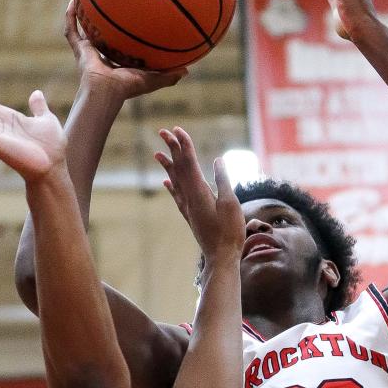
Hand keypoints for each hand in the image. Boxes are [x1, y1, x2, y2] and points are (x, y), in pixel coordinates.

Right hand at [65, 1, 187, 100]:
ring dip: (83, 18)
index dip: (124, 39)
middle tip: (107, 8)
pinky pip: (71, 31)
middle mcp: (102, 57)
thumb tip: (187, 71)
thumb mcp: (152, 79)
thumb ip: (168, 76)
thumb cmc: (128, 87)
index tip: (130, 26)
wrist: (107, 91)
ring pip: (84, 32)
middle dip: (103, 26)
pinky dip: (70, 17)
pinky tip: (73, 2)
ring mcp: (89, 53)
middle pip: (102, 38)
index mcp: (118, 63)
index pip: (121, 49)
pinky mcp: (79, 50)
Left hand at [155, 128, 244, 262]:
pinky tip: (167, 182)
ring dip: (168, 165)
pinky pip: (178, 197)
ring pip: (176, 181)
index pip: (190, 162)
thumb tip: (217, 161)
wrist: (221, 257)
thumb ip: (223, 180)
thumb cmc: (230, 232)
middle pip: (180, 168)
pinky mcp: (191, 217)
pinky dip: (172, 186)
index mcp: (200, 192)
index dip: (184, 145)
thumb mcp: (230, 203)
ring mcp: (188, 208)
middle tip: (163, 132)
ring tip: (157, 153)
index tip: (178, 129)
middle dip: (172, 149)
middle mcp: (190, 198)